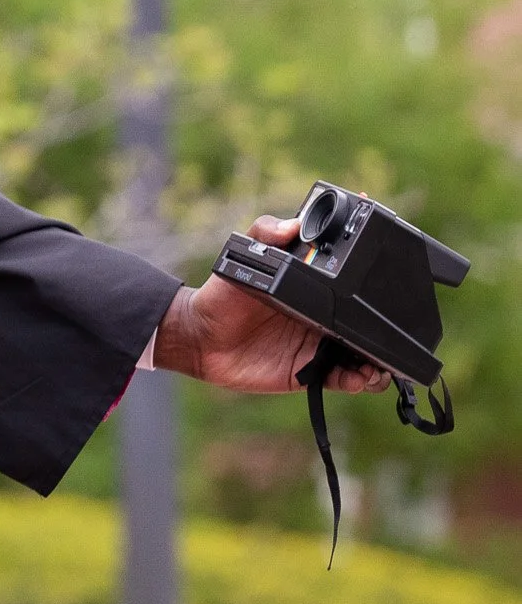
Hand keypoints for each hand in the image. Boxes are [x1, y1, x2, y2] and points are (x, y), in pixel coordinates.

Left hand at [154, 216, 393, 394]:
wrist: (200, 339)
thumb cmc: (221, 295)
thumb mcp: (243, 258)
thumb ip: (265, 234)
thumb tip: (293, 223)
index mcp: (316, 286)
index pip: (356, 280)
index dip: (380, 279)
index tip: (403, 272)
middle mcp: (325, 315)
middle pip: (370, 320)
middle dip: (390, 326)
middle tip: (399, 329)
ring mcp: (321, 344)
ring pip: (365, 352)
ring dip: (380, 359)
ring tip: (379, 361)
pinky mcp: (311, 371)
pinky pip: (345, 378)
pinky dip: (359, 380)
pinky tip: (360, 376)